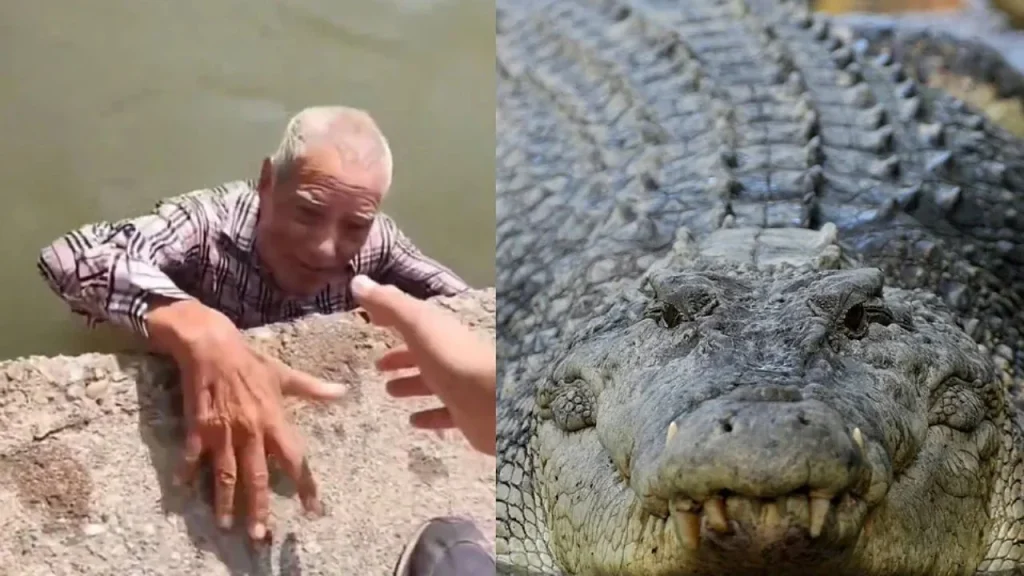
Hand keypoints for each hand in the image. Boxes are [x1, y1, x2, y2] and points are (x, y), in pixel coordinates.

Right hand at [146, 299, 345, 539]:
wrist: (211, 345)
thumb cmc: (251, 360)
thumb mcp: (284, 374)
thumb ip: (312, 389)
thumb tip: (343, 393)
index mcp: (274, 419)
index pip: (294, 459)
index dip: (305, 484)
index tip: (312, 508)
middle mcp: (250, 430)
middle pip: (257, 476)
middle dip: (259, 507)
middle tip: (260, 535)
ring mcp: (223, 431)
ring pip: (226, 474)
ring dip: (226, 501)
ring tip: (227, 524)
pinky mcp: (198, 427)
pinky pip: (193, 455)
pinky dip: (187, 471)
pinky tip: (183, 489)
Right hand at [349, 275, 495, 455]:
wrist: (492, 401)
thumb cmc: (452, 359)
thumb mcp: (417, 325)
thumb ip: (390, 304)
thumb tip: (358, 281)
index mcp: (441, 331)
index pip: (415, 320)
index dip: (393, 319)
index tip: (372, 322)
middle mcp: (452, 355)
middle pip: (424, 353)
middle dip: (401, 356)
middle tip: (377, 366)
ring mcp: (461, 384)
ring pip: (432, 382)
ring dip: (411, 384)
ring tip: (389, 391)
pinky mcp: (467, 413)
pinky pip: (444, 413)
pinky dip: (428, 415)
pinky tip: (413, 421)